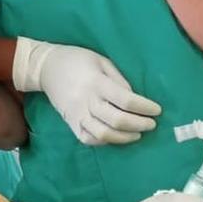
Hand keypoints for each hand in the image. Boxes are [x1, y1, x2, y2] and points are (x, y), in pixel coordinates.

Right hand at [12, 38, 160, 145]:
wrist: (45, 68)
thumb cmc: (77, 60)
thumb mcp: (101, 61)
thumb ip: (119, 79)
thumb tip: (135, 99)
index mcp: (96, 82)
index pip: (125, 99)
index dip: (144, 107)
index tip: (157, 110)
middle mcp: (86, 100)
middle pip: (117, 120)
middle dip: (139, 124)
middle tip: (152, 124)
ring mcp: (77, 114)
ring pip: (104, 134)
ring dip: (125, 137)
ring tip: (138, 133)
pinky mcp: (70, 123)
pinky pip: (89, 139)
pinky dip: (105, 142)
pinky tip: (117, 137)